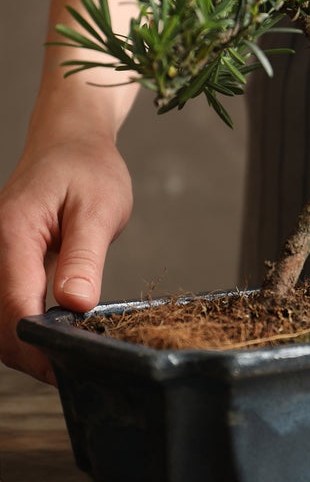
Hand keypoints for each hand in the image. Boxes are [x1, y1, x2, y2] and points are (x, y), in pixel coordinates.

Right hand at [0, 133, 131, 383]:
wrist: (71, 141)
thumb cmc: (87, 168)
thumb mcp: (99, 208)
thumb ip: (84, 257)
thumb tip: (75, 305)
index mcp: (13, 233)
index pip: (15, 305)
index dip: (39, 344)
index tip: (67, 367)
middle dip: (30, 352)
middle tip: (72, 369)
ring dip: (25, 342)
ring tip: (67, 356)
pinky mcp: (4, 261)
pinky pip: (6, 302)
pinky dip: (24, 323)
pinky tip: (55, 332)